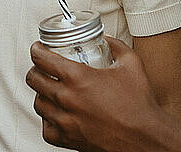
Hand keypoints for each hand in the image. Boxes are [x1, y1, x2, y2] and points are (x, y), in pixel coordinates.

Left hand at [26, 38, 164, 151]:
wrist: (146, 140)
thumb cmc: (139, 104)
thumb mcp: (131, 63)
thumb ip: (116, 46)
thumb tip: (106, 40)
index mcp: (78, 77)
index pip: (42, 59)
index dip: (36, 50)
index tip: (38, 48)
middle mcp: (67, 99)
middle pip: (34, 79)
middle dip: (35, 69)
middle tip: (41, 66)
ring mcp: (66, 121)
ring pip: (38, 104)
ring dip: (41, 93)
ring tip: (48, 88)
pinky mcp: (69, 140)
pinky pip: (46, 129)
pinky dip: (48, 119)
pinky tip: (56, 113)